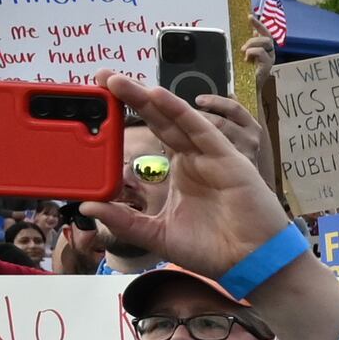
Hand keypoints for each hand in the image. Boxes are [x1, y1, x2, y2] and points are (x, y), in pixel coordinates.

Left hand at [81, 77, 298, 280]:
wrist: (250, 263)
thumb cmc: (213, 250)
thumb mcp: (156, 235)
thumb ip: (123, 221)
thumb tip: (87, 206)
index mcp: (181, 171)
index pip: (152, 133)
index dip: (129, 115)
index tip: (102, 100)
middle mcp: (194, 158)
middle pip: (160, 119)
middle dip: (132, 96)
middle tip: (103, 76)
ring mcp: (211, 155)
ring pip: (175, 119)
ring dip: (148, 98)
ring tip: (118, 81)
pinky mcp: (227, 158)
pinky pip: (200, 129)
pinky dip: (179, 111)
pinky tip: (157, 96)